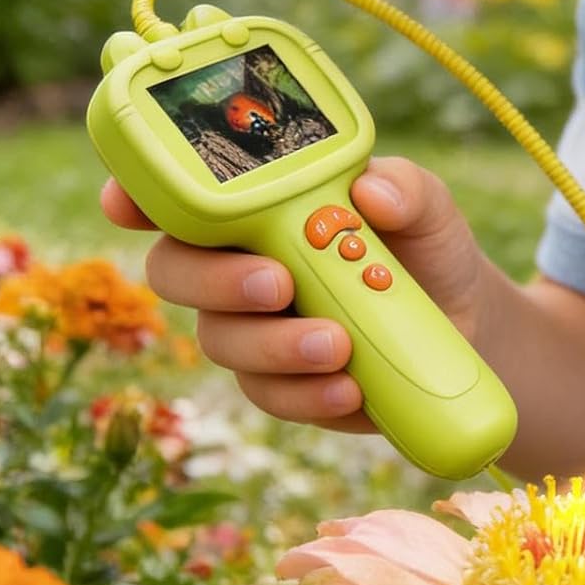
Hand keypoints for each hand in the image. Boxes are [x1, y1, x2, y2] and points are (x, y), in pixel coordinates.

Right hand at [99, 157, 491, 431]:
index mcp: (255, 206)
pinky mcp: (281, 383)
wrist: (463, 321)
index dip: (134, 195)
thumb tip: (372, 191)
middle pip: (174, 271)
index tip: (121, 203)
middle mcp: (237, 263)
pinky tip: (348, 388)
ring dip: (273, 345)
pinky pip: (268, 394)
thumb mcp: (427, 207)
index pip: (177, 195)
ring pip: (220, 339)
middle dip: (216, 280)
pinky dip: (305, 393)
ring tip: (337, 343)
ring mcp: (253, 327)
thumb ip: (406, 190)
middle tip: (277, 284)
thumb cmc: (423, 246)